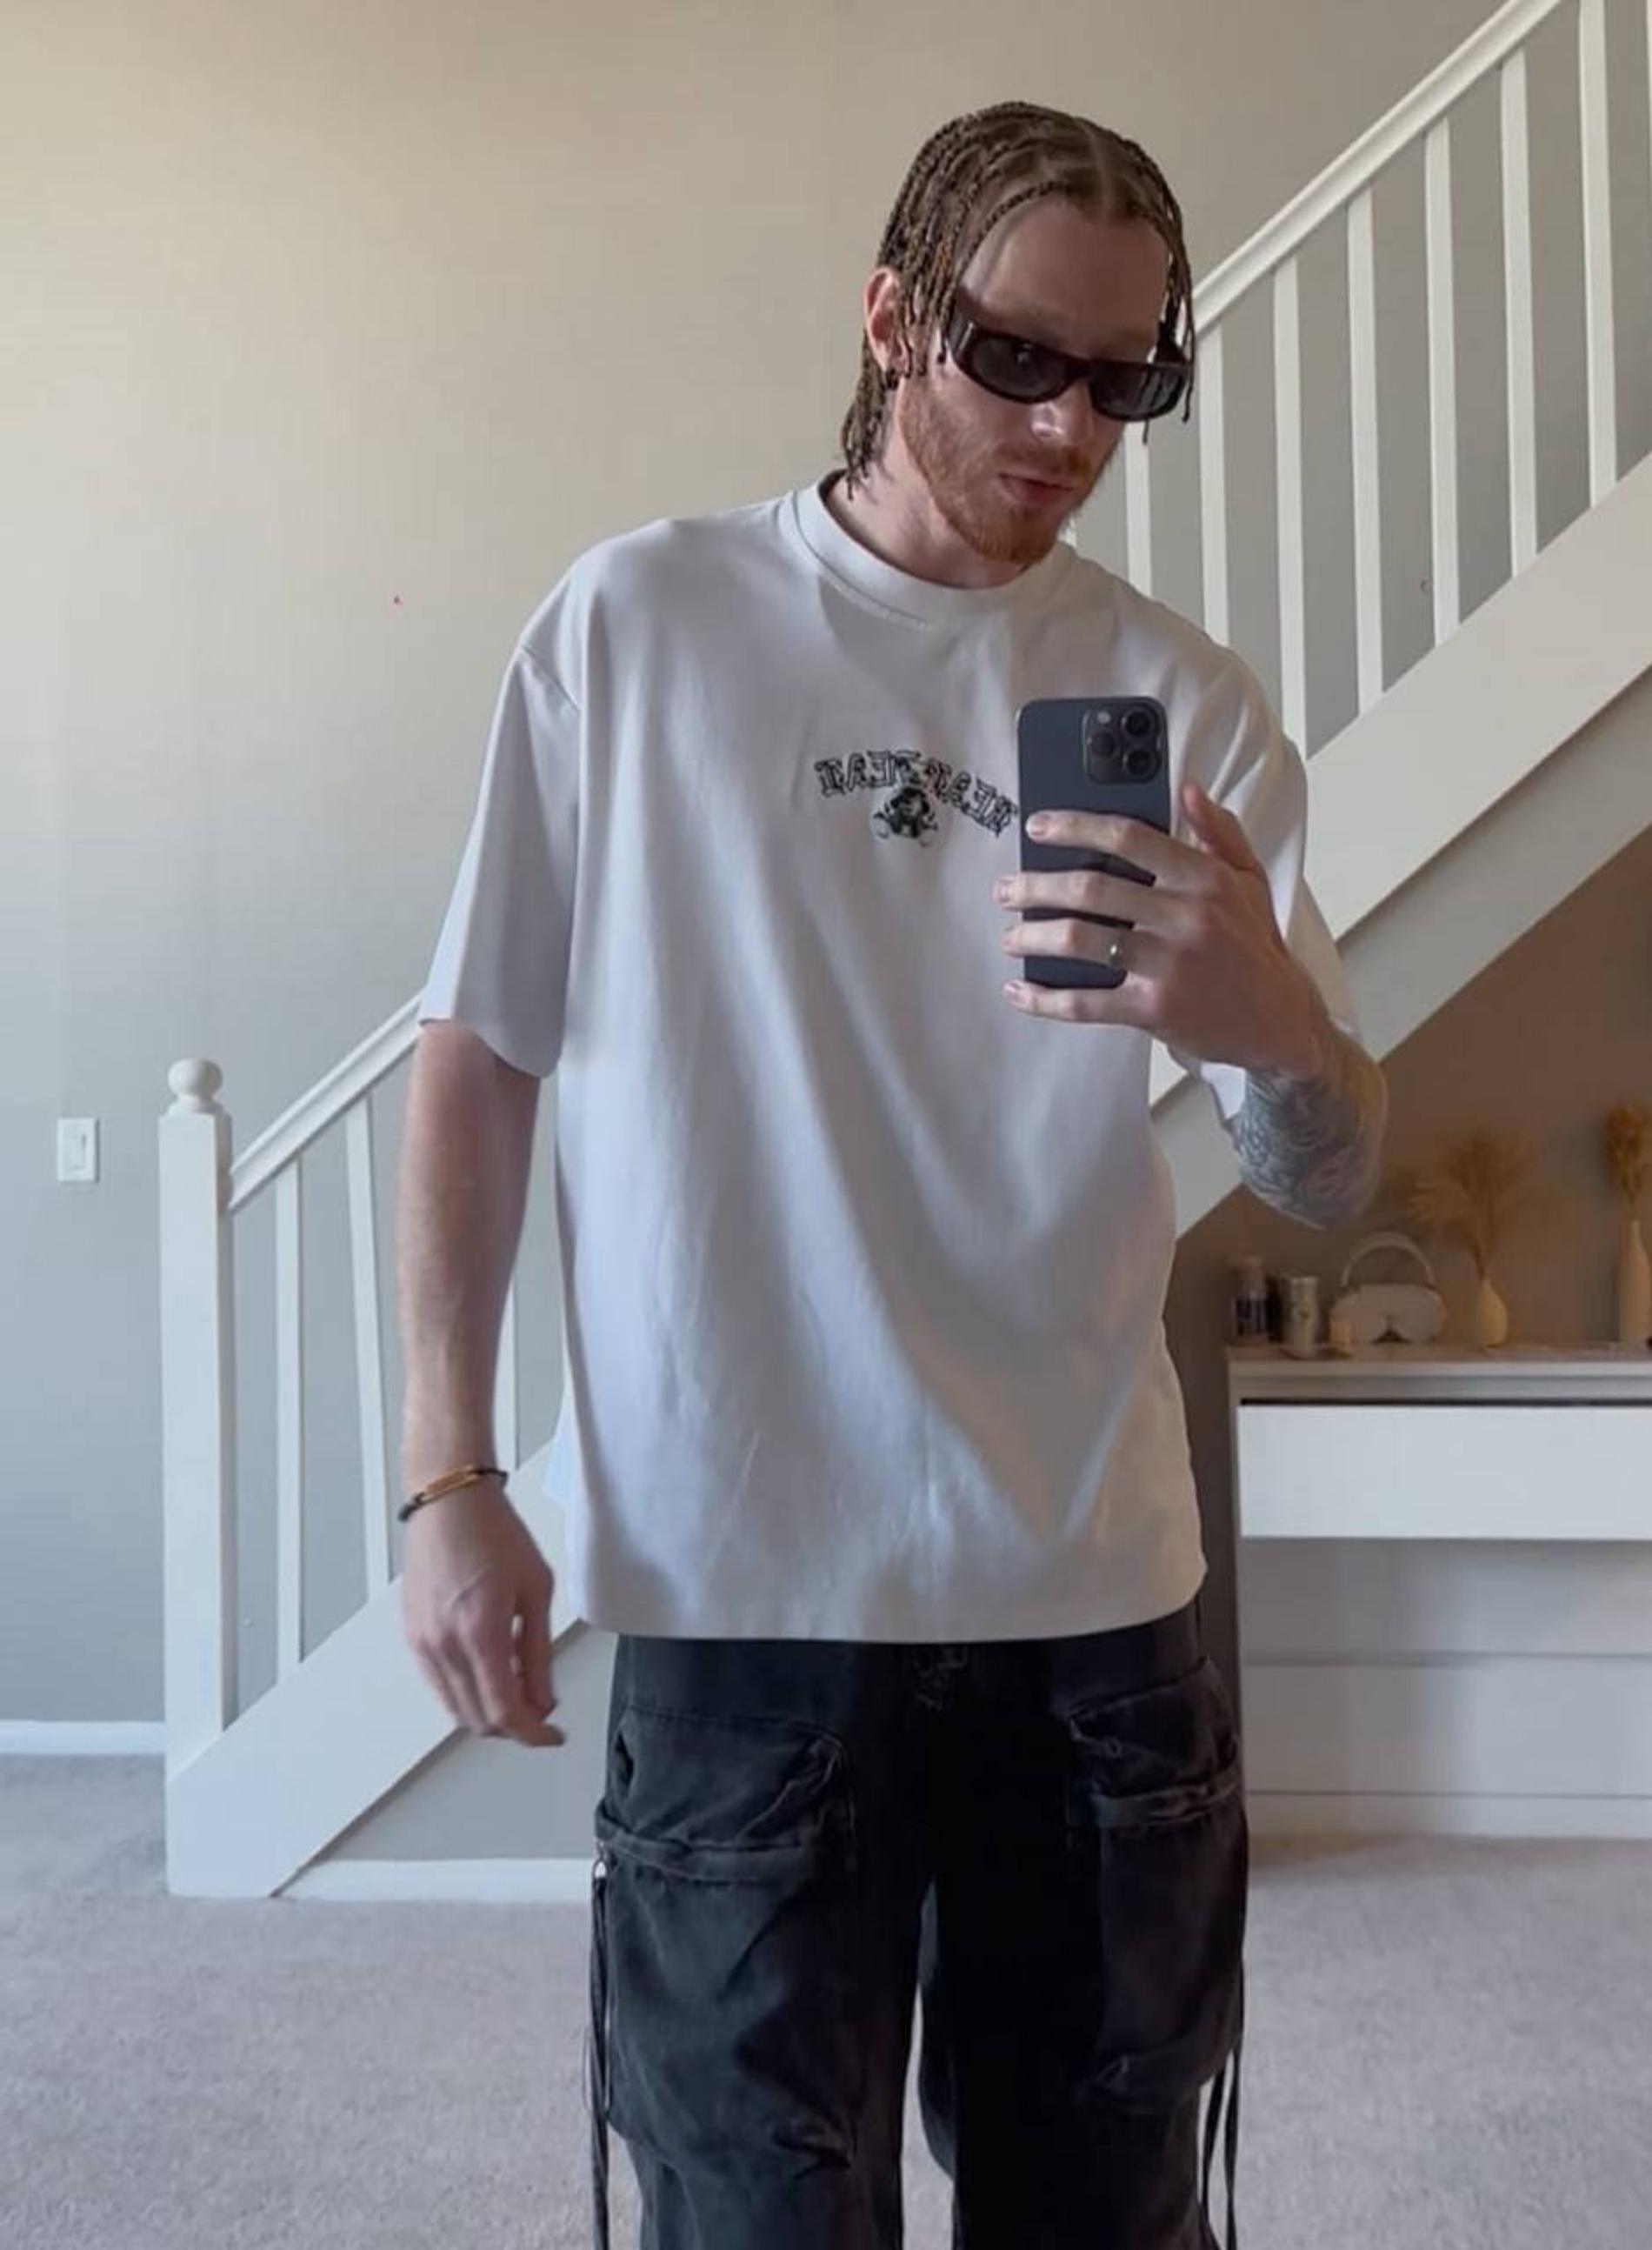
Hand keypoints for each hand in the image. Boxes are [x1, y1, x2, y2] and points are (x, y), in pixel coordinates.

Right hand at [399, 1478, 565, 1747]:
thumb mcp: (536, 1591)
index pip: (504, 1713)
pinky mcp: (411, 1636)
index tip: (552, 1736)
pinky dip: (466, 1692)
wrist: (450, 1502)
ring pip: (456, 1707)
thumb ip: (538, 1653)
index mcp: (479, 1634)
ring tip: (518, 1685)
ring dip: (489, 1712)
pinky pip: (440, 1685)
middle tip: (540, 1709)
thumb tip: (542, 1700)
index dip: (532, 1734)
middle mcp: (443, 1646)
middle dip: (513, 1726)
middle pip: (478, 1719)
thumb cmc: (494, 1533)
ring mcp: (422, 1643)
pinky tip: (489, 1669)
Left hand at [995, 779, 1323, 1077]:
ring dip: (1034, 936)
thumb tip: (1188, 788)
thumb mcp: (1249, 879)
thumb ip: (1219, 831)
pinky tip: (1019, 991)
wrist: (1279, 1021)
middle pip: (1092, 890)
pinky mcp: (1153, 1010)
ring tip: (1011, 936)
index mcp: (1202, 878)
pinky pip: (1085, 1003)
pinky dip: (1044, 998)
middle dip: (1037, 886)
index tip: (1038, 827)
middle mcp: (1183, 917)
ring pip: (1081, 942)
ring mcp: (1166, 965)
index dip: (1076, 827)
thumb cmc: (1255, 945)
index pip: (1129, 838)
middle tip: (1007, 889)